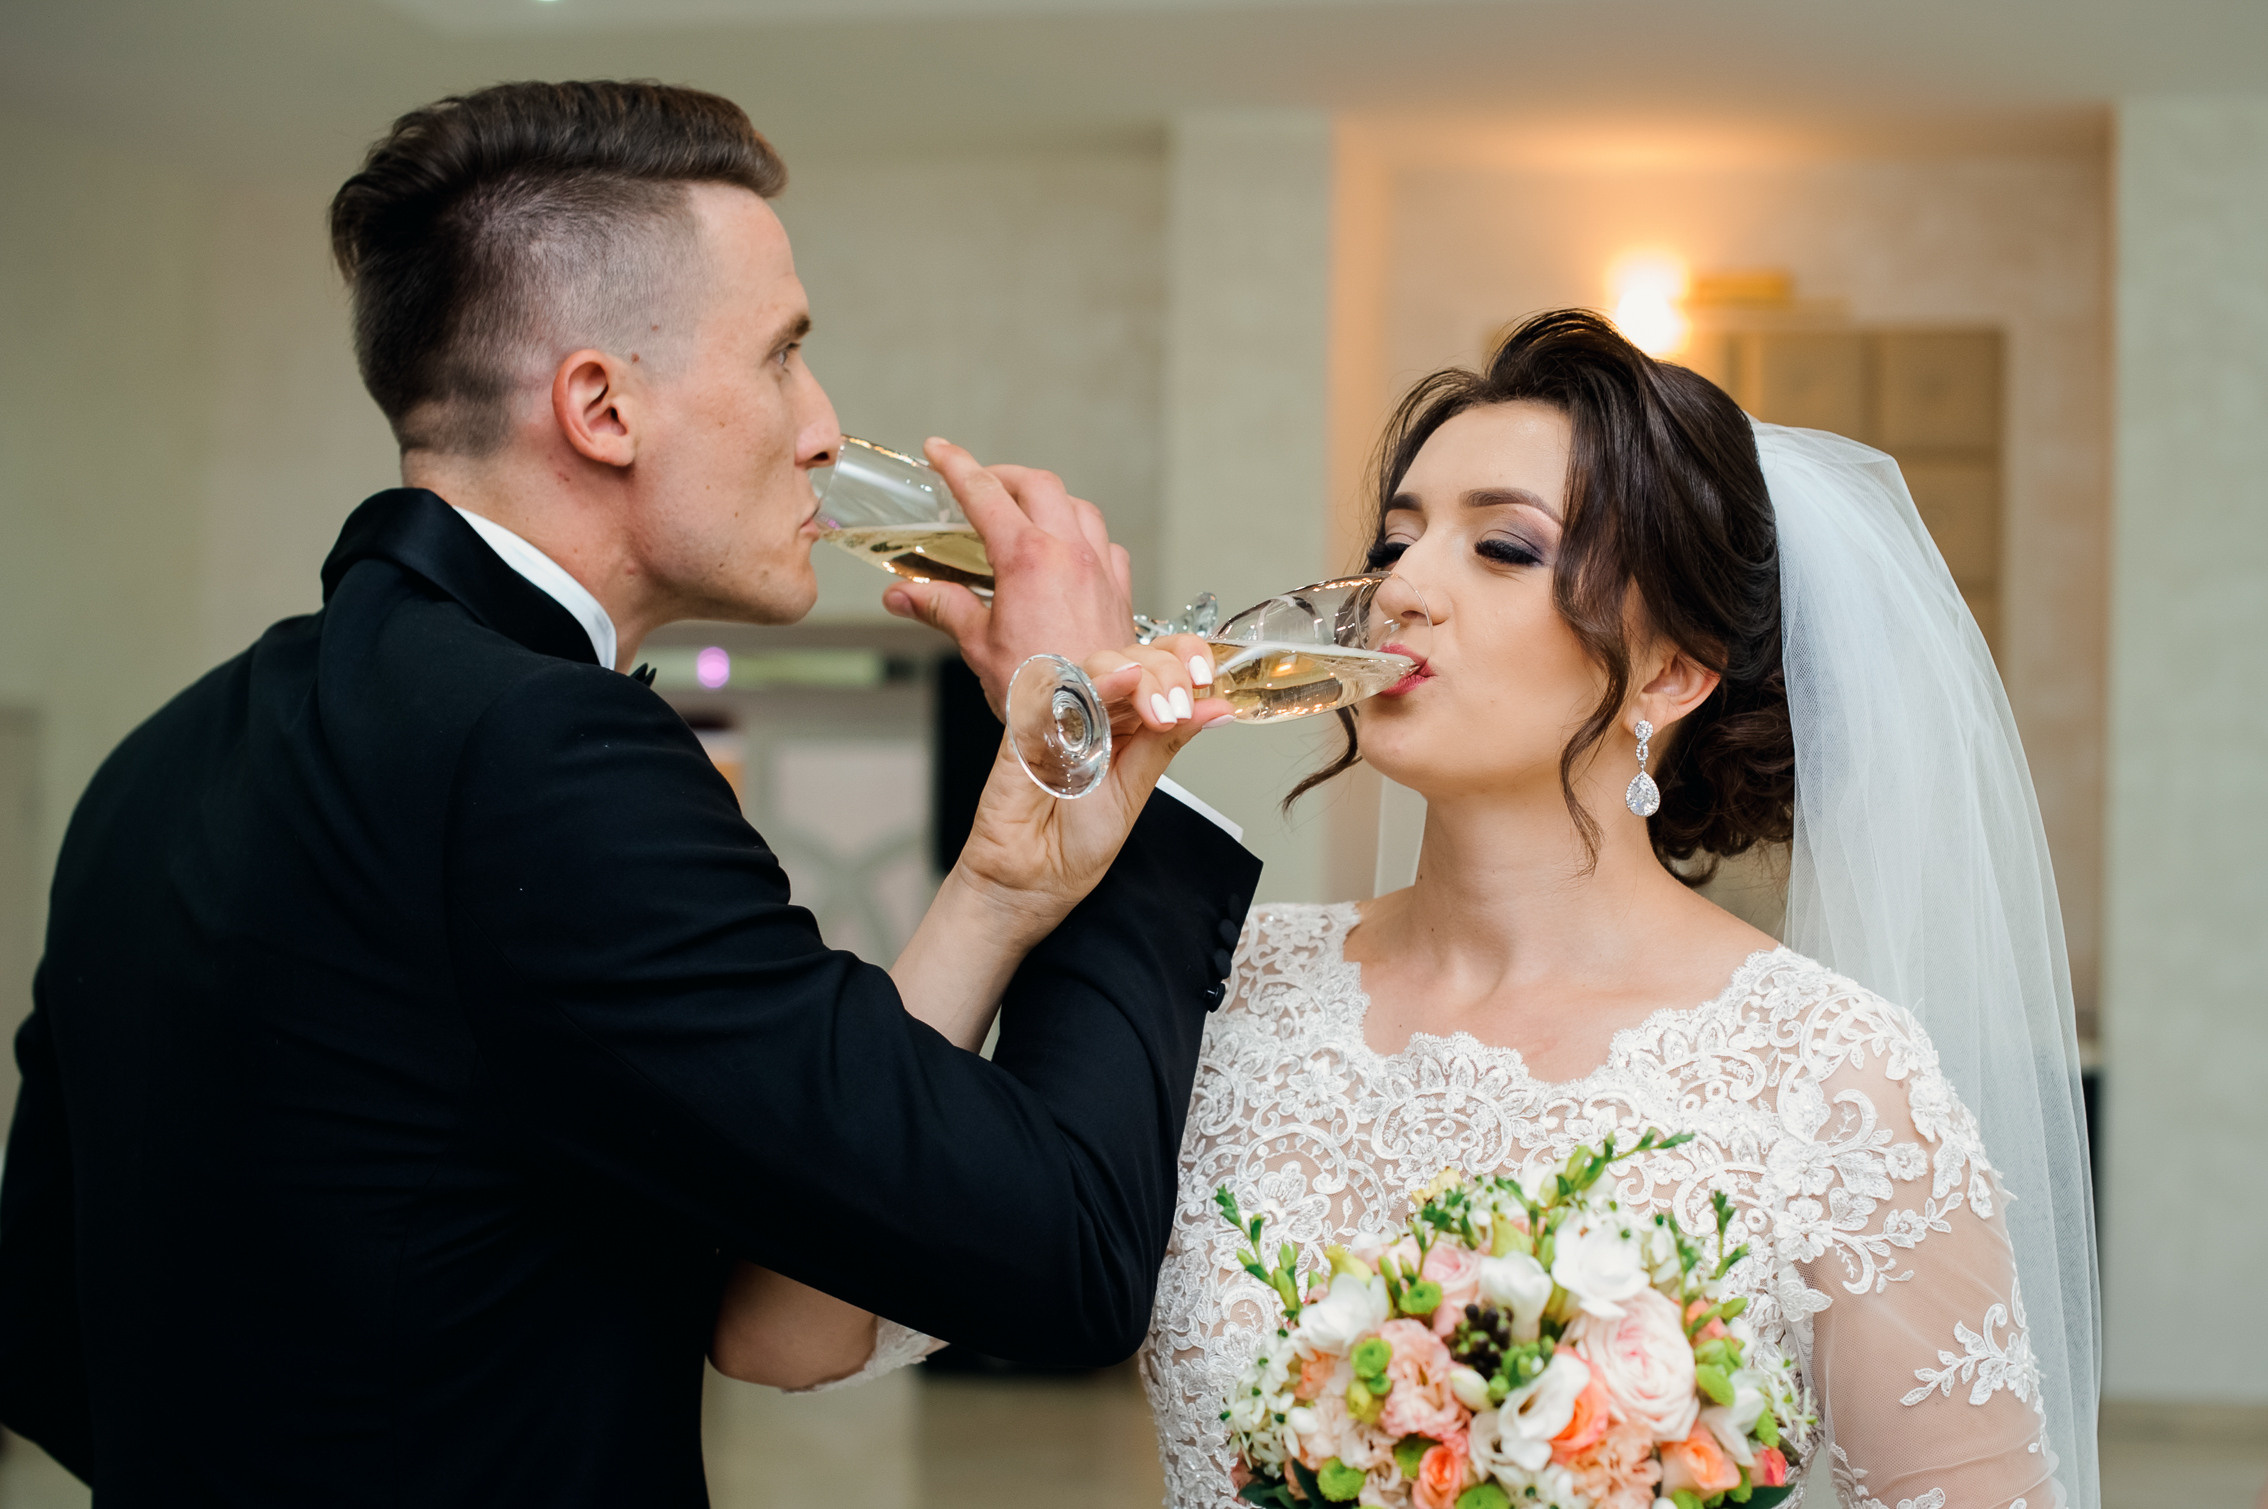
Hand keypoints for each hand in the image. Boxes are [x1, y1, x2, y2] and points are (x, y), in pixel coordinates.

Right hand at [881, 439, 1134, 715]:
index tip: (938, 450)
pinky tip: (1068, 552)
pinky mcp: (1119, 591)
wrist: (1094, 719)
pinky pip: (1104, 543)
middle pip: (1038, 485)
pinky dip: (1082, 534)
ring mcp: (1099, 568)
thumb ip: (941, 607)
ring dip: (1048, 500)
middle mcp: (1068, 553)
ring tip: (1023, 513)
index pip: (984, 492)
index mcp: (1026, 559)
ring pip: (1078, 506)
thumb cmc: (1040, 692)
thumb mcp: (978, 645)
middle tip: (979, 484)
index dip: (956, 465)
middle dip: (1004, 476)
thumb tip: (902, 594)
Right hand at [948, 633, 1229, 935]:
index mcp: (1126, 721)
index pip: (1159, 665)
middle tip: (1180, 709)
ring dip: (1141, 678)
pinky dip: (1097, 681)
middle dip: (1169, 674)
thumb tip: (1218, 707)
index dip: (1186, 657)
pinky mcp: (1027, 722)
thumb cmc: (1076, 841)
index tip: (1209, 680)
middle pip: (1135, 657)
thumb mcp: (1137, 787)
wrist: (1035, 879)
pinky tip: (1123, 681)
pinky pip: (1060, 687)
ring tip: (1161, 713)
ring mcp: (1061, 712)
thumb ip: (1169, 742)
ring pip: (1101, 662)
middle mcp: (1096, 710)